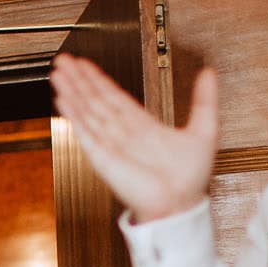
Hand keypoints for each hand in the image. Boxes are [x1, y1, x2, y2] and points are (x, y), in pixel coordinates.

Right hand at [50, 54, 219, 221]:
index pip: (115, 97)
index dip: (100, 79)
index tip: (86, 65)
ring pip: (88, 110)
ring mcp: (111, 144)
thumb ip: (204, 100)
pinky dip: (73, 115)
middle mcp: (124, 133)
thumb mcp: (204, 130)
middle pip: (96, 99)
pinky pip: (85, 131)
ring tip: (58, 73)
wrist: (180, 205)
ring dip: (72, 90)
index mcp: (143, 127)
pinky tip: (62, 99)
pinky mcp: (103, 157)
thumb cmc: (189, 180)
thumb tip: (208, 74)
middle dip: (79, 79)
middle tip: (64, 60)